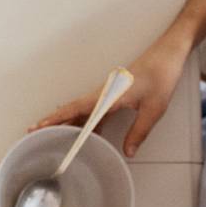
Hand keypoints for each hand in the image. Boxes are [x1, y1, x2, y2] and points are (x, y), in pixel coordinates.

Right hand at [28, 37, 188, 156]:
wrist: (169, 55)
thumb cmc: (161, 76)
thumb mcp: (153, 109)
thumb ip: (139, 132)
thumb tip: (128, 152)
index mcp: (108, 95)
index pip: (75, 109)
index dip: (56, 119)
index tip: (39, 127)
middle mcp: (103, 93)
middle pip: (73, 110)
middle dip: (54, 121)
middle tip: (36, 132)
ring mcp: (107, 93)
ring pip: (82, 110)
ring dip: (69, 122)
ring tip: (56, 136)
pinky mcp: (114, 93)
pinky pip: (95, 110)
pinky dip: (87, 121)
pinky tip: (89, 133)